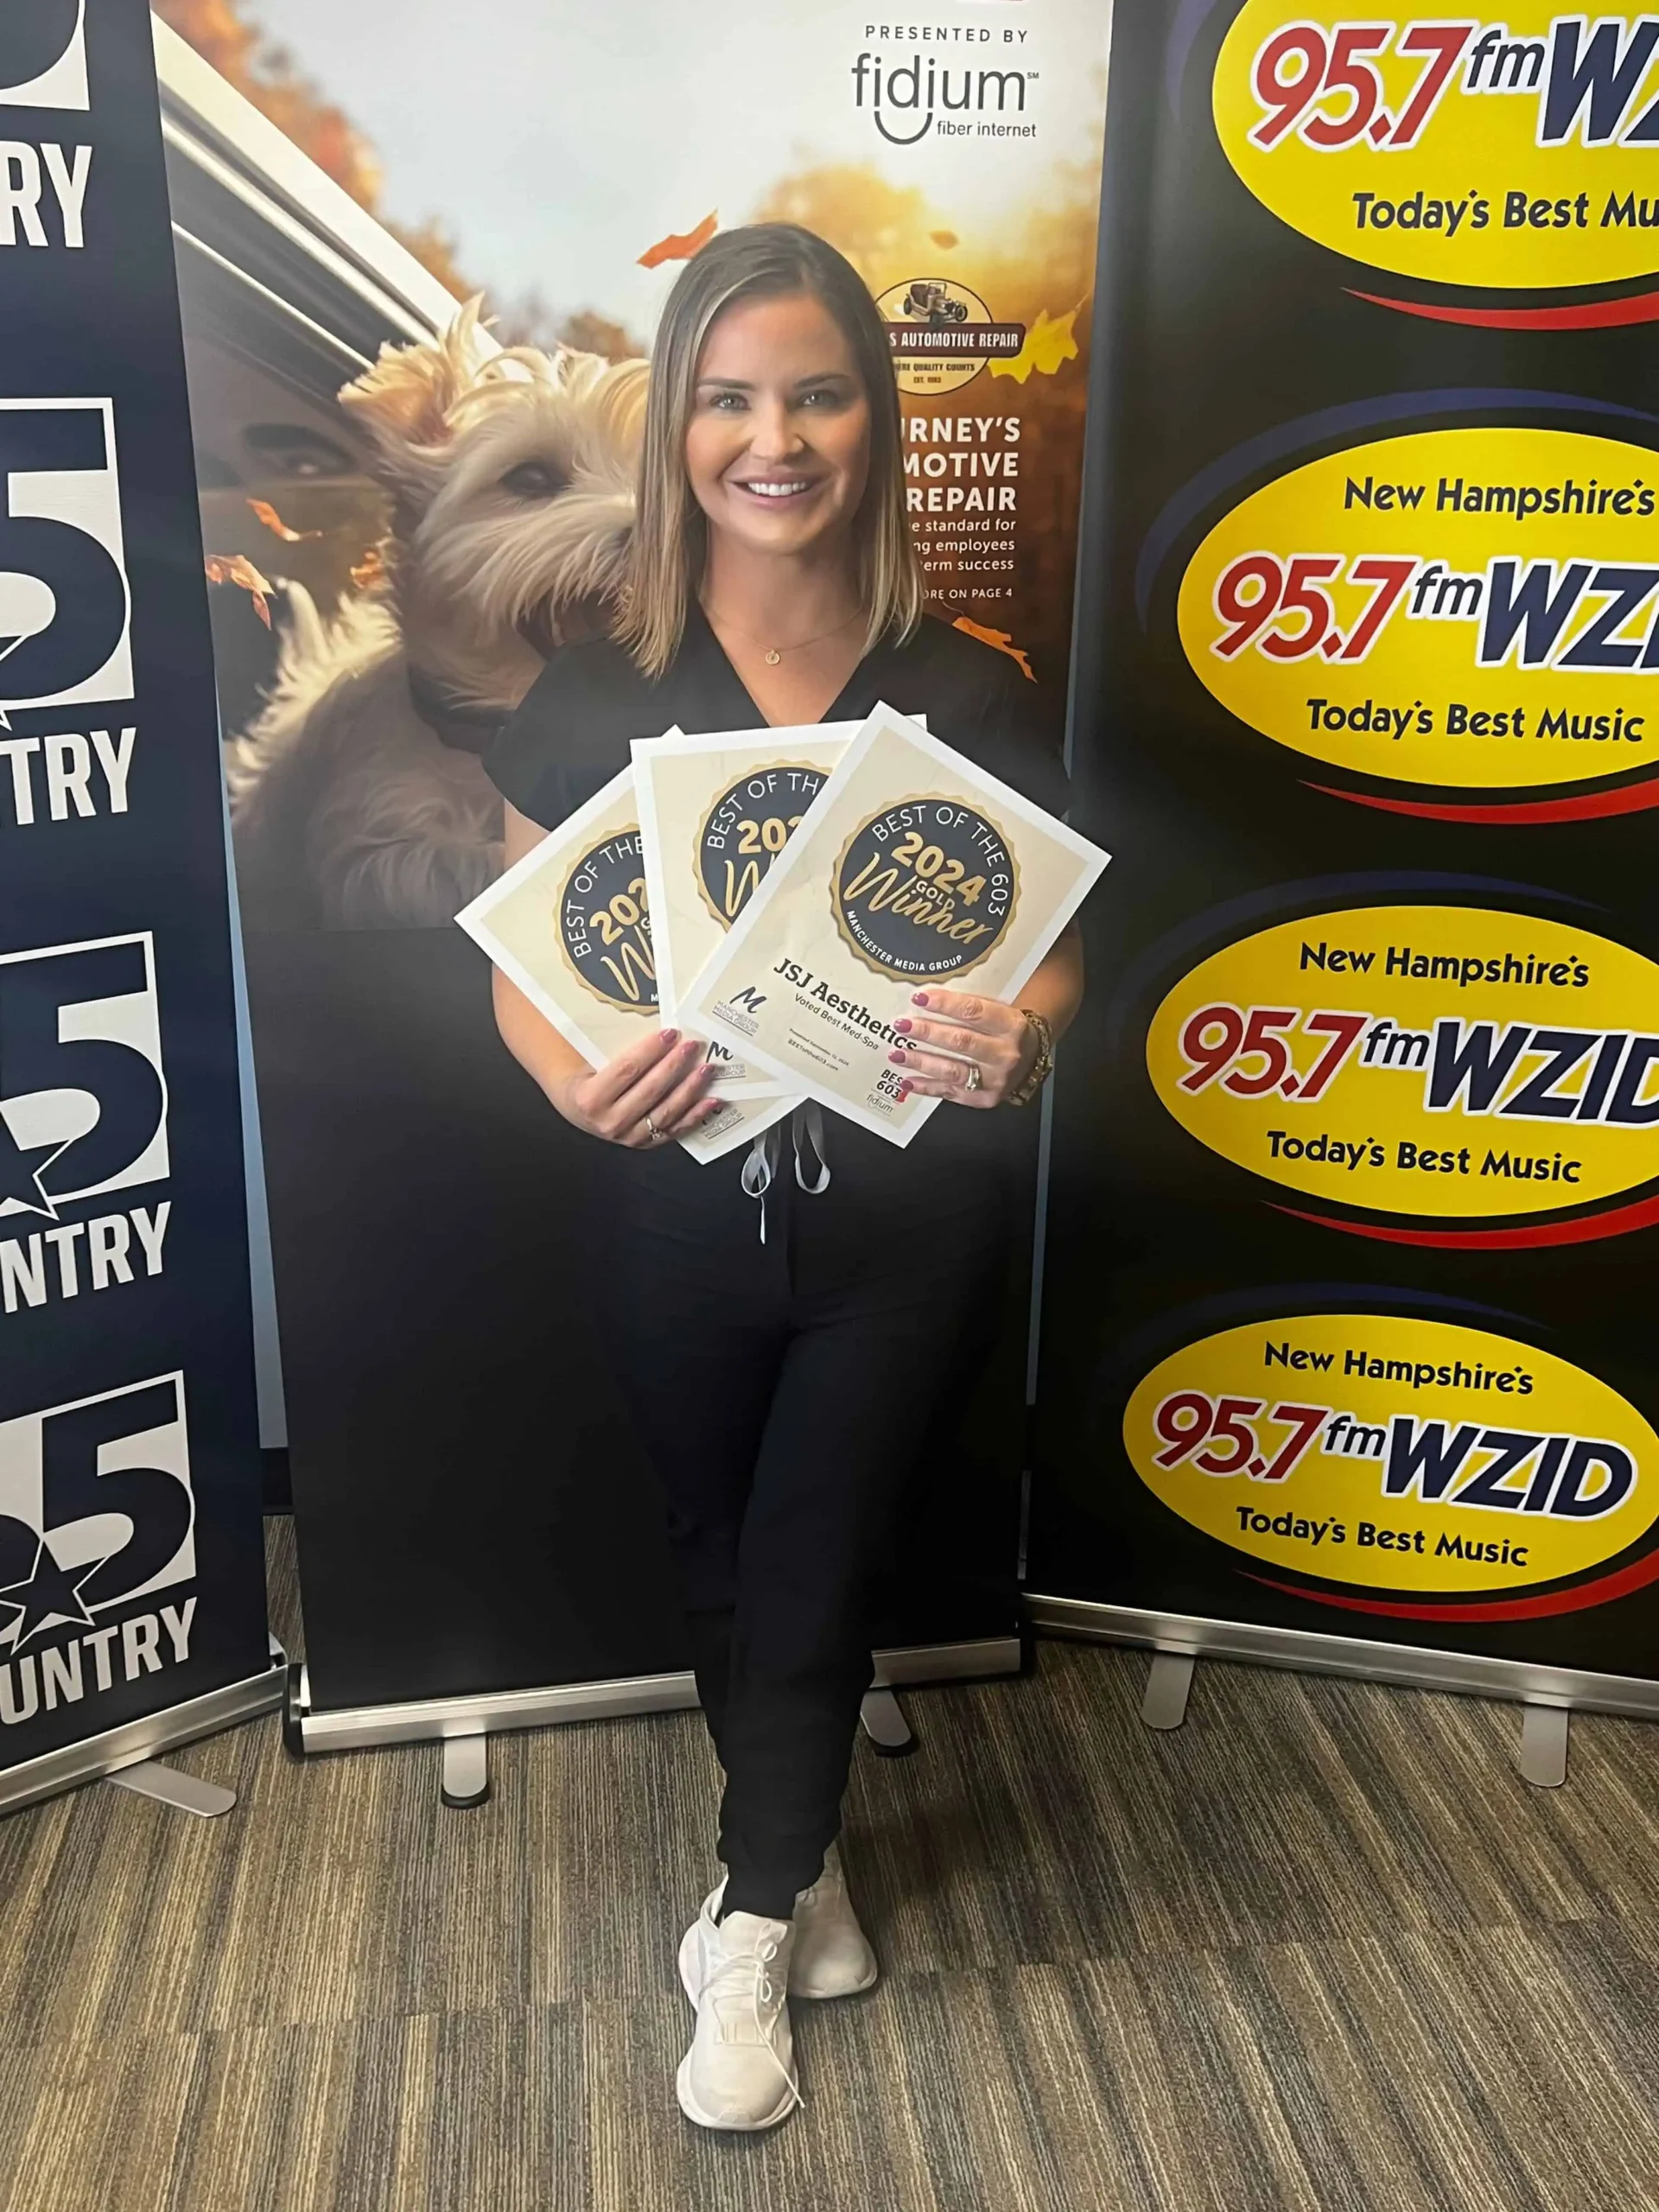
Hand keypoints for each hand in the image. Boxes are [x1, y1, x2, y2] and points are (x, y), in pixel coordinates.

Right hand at [559, 1027, 720, 1147]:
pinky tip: (712, 1100)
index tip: (670, 1033)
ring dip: (690, 1089)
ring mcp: (629, 1137)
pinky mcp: (645, 1144)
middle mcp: (610, 1122)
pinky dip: (695, 1115)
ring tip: (707, 1068)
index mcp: (590, 1099)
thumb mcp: (587, 1062)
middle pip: (650, 1090)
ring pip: (666, 1111)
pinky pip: (675, 1130)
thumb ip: (611, 1046)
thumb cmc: (584, 1078)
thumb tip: (649, 1021)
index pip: (627, 1070)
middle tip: (692, 1045)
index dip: (650, 1050)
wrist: (577, 1110)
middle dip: (674, 1065)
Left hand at [885, 988, 1036, 1109]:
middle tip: (902, 1025)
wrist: (1031, 1060)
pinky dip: (926, 1087)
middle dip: (927, 1033)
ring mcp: (995, 1080)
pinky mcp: (984, 1098)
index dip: (945, 1004)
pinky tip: (907, 1081)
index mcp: (1011, 1025)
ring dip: (921, 1062)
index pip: (974, 1011)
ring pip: (953, 1070)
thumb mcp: (1000, 1011)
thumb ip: (971, 1007)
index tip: (919, 997)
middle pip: (961, 1042)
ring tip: (897, 1054)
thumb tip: (927, 1001)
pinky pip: (950, 1093)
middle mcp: (1005, 1054)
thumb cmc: (1007, 1031)